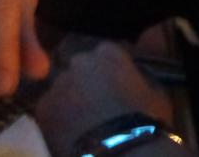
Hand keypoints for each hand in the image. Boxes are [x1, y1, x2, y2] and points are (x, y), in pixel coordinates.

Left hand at [36, 40, 174, 156]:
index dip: (110, 71)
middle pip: (80, 68)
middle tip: (97, 104)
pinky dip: (57, 119)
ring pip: (62, 89)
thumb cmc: (145, 121)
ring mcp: (58, 83)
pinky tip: (70, 133)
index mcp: (108, 52)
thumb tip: (137, 69)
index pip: (106, 54)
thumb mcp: (155, 91)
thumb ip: (141, 74)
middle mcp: (79, 61)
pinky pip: (50, 110)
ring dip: (70, 100)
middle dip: (86, 82)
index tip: (115, 86)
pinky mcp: (42, 108)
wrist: (121, 151)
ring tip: (83, 122)